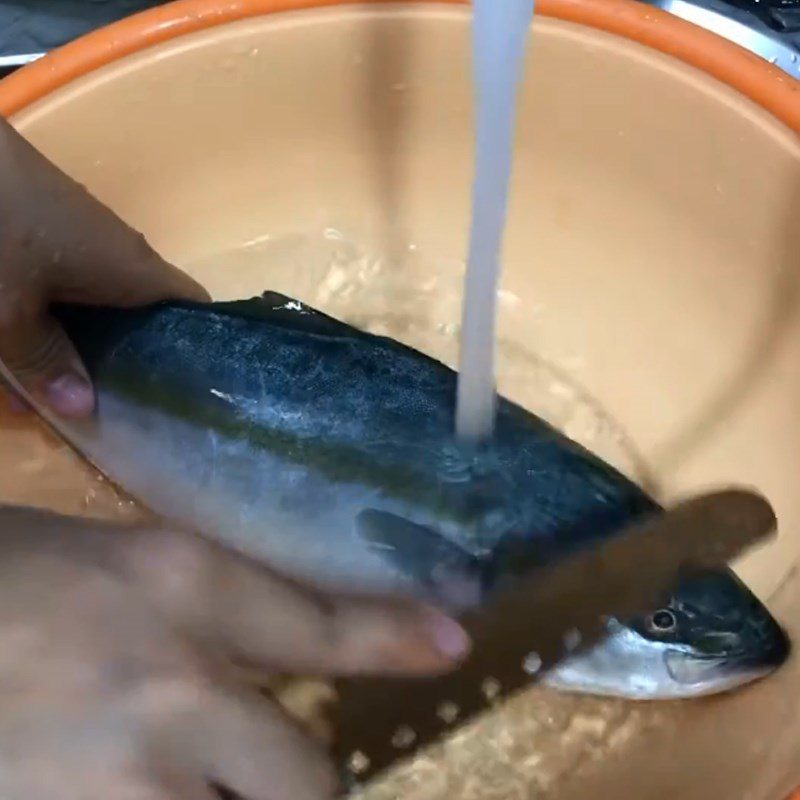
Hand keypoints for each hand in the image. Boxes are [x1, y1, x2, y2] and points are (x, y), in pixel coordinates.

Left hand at [0, 116, 206, 417]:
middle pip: (146, 314)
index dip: (197, 348)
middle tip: (119, 402)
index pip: (194, 308)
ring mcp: (91, 237)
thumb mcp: (9, 310)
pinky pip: (74, 284)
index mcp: (135, 271)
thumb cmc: (1, 228)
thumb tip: (83, 410)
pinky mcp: (59, 229)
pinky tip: (34, 342)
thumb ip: (44, 361)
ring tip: (72, 383)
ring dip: (88, 341)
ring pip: (105, 302)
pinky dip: (62, 316)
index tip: (182, 389)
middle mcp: (125, 254)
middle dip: (131, 359)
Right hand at [0, 505, 469, 799]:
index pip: (321, 624)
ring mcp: (118, 780)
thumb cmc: (6, 580)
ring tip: (208, 773)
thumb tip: (274, 662)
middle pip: (308, 784)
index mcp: (176, 585)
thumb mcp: (123, 572)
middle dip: (314, 793)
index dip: (394, 639)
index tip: (452, 643)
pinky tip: (150, 783)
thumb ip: (213, 612)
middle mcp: (167, 686)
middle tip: (294, 780)